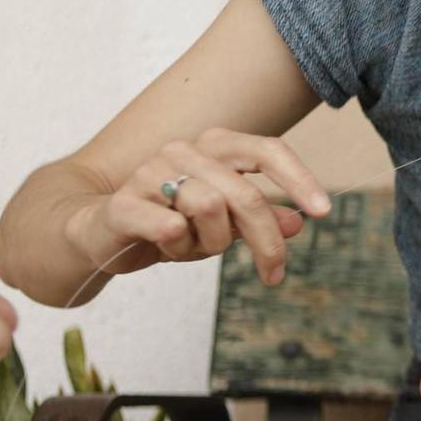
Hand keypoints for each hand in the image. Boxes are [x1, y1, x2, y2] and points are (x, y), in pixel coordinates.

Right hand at [72, 129, 332, 286]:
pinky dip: (177, 241)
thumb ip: (259, 220)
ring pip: (209, 209)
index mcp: (214, 146)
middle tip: (274, 275)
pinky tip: (168, 242)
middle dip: (266, 241)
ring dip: (210, 244)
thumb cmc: (168, 224)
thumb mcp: (223, 226)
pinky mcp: (122, 204)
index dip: (299, 179)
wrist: (97, 234)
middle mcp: (183, 150)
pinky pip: (166, 224)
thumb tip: (299, 222)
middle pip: (244, 194)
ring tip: (191, 249)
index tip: (323, 212)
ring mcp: (150, 172)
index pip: (266, 150)